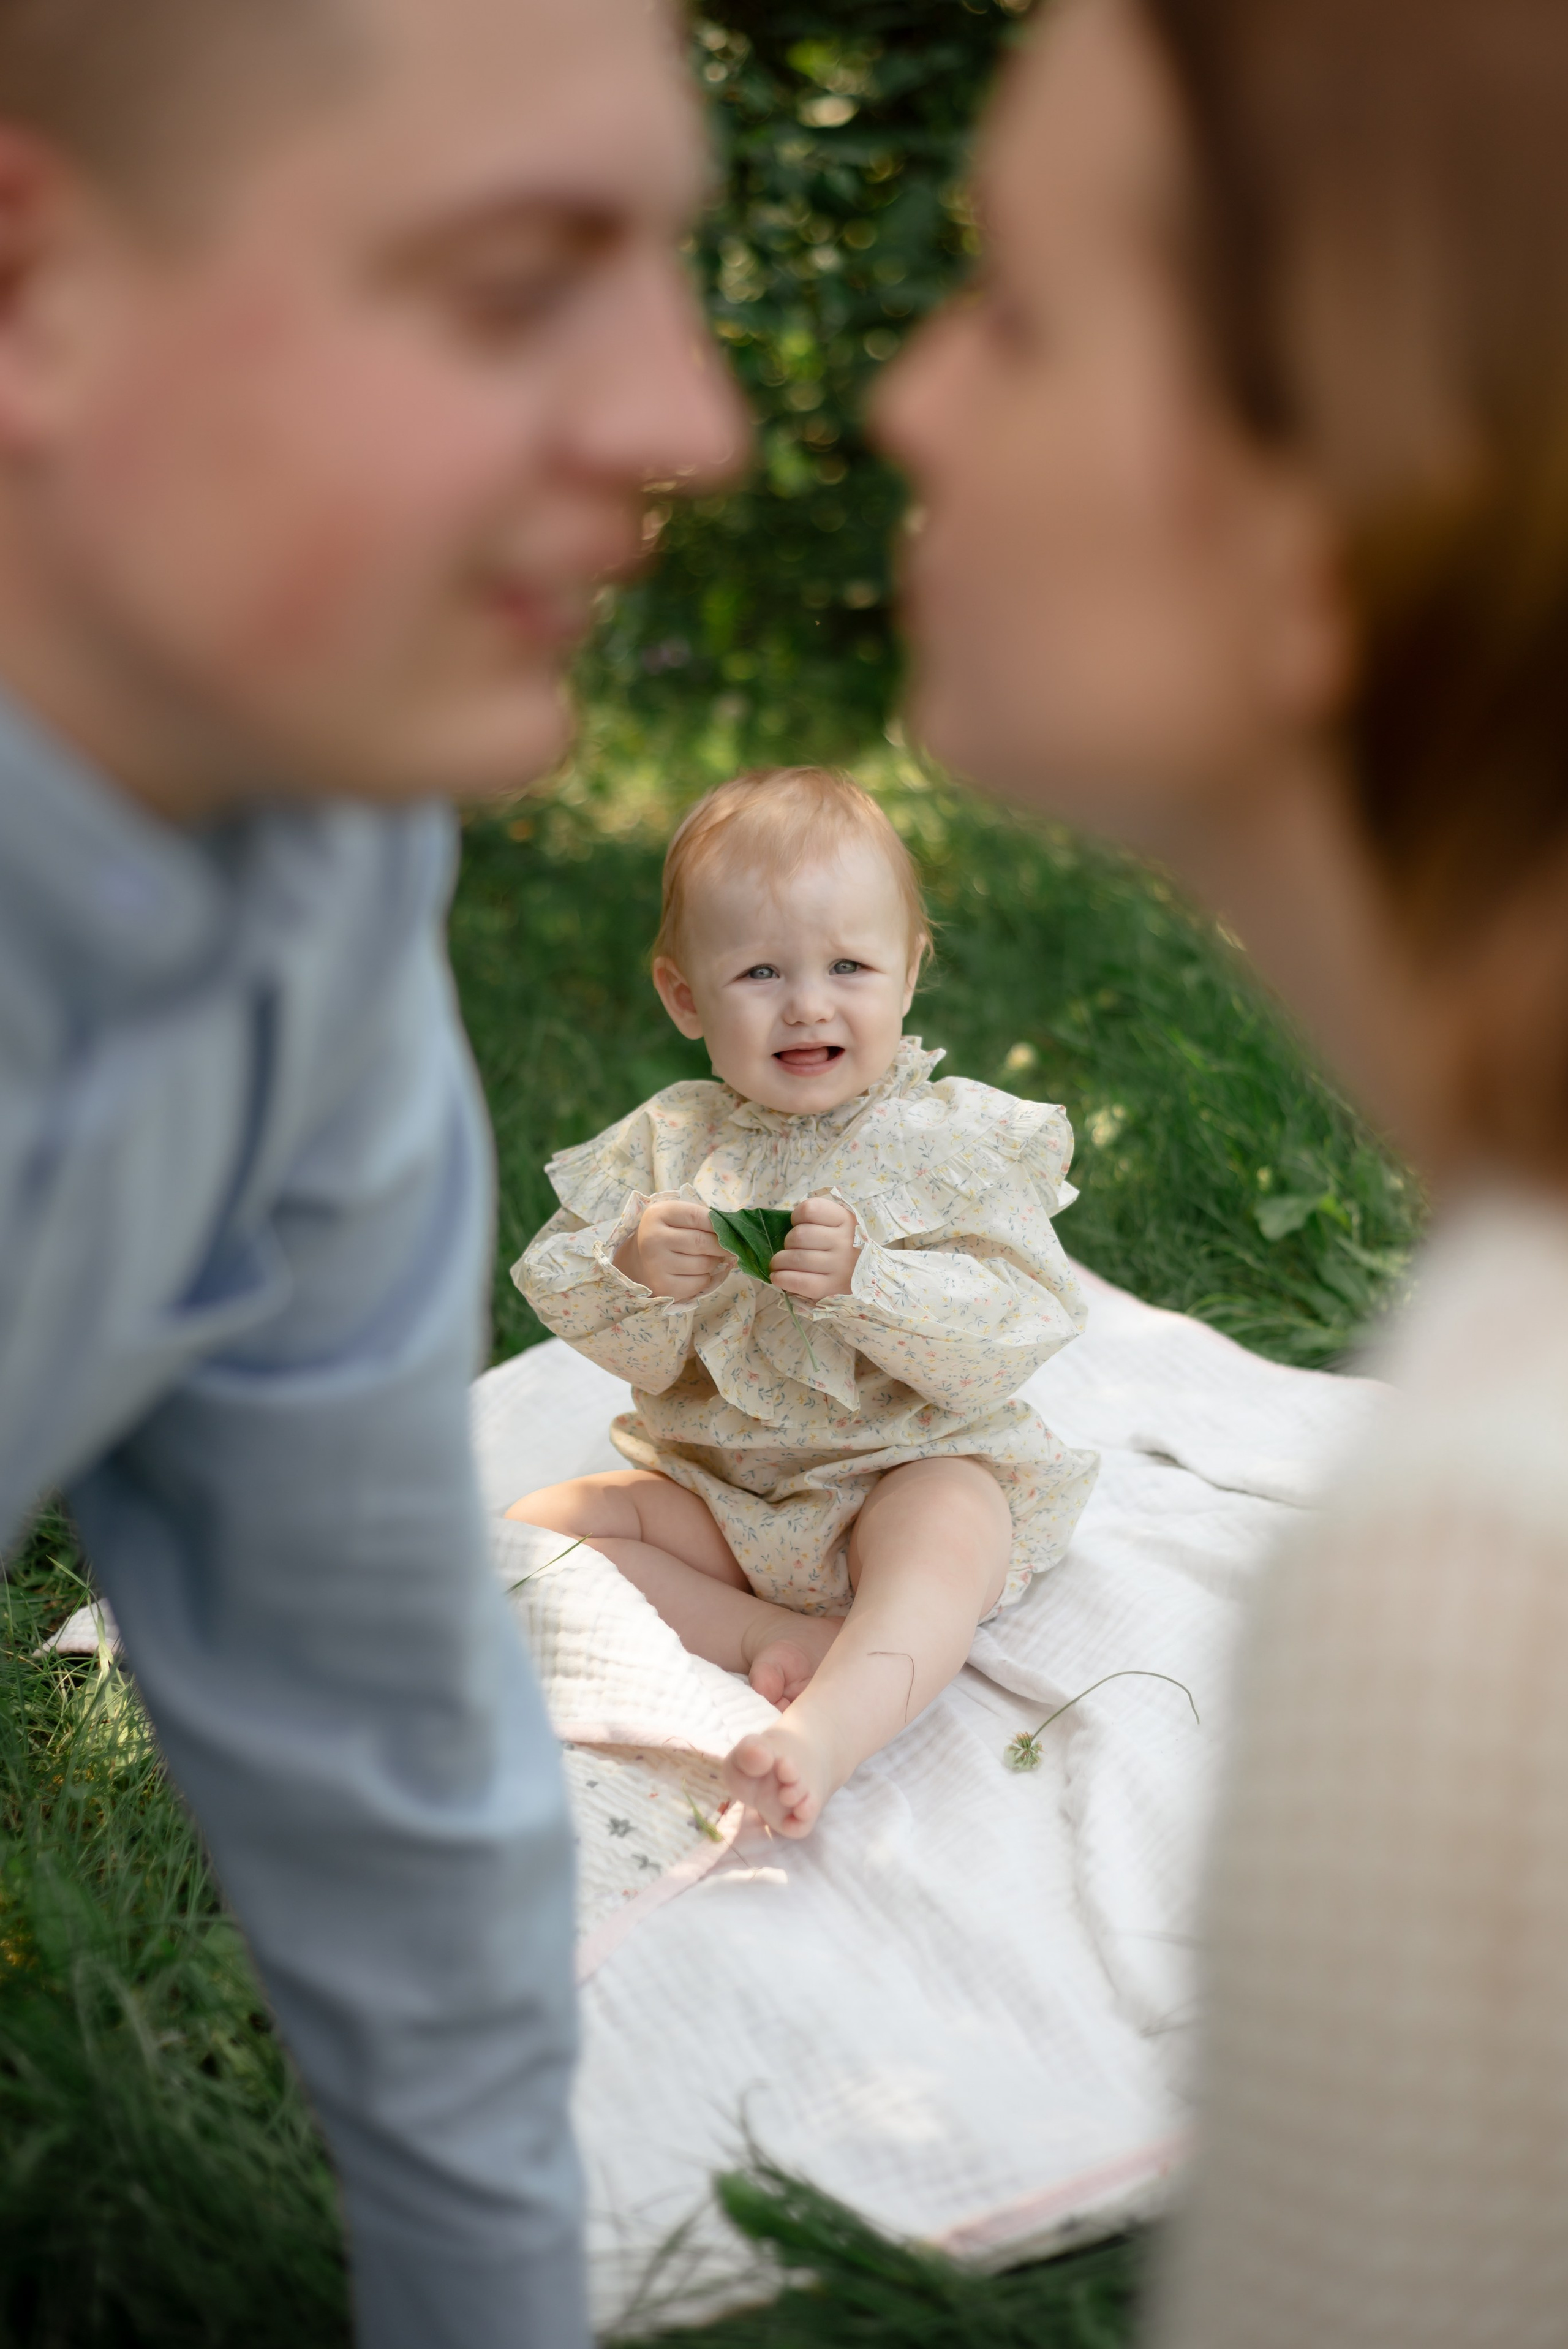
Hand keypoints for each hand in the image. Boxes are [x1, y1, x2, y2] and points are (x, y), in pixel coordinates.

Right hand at [615, 1199, 729, 1299]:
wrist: (635, 1262)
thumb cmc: (663, 1235)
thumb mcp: (674, 1217)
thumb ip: (699, 1217)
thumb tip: (734, 1228)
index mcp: (657, 1215)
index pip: (698, 1216)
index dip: (719, 1223)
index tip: (730, 1228)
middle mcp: (653, 1239)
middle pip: (703, 1242)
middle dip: (723, 1245)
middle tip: (731, 1245)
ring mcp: (657, 1266)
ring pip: (705, 1264)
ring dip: (714, 1261)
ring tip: (709, 1257)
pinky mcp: (664, 1287)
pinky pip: (700, 1282)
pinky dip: (705, 1277)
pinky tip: (696, 1271)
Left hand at [770, 1195, 861, 1303]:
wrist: (866, 1277)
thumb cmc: (842, 1247)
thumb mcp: (838, 1225)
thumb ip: (817, 1219)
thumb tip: (782, 1225)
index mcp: (846, 1220)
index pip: (810, 1210)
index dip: (797, 1215)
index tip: (798, 1223)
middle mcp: (844, 1242)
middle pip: (799, 1235)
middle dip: (788, 1241)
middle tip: (791, 1248)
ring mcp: (839, 1267)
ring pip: (797, 1258)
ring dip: (780, 1261)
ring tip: (779, 1263)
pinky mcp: (831, 1288)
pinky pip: (801, 1282)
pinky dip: (783, 1278)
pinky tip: (778, 1277)